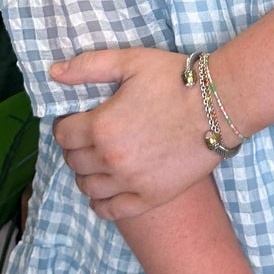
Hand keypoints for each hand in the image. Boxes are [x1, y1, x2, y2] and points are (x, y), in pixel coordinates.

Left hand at [50, 47, 218, 217]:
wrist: (219, 105)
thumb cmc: (175, 79)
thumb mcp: (130, 62)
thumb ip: (88, 67)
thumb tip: (53, 73)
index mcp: (101, 126)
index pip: (63, 134)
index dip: (66, 124)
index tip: (76, 120)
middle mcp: (110, 159)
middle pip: (74, 161)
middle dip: (76, 147)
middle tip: (90, 137)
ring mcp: (130, 183)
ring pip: (88, 187)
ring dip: (86, 174)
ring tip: (99, 161)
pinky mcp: (150, 198)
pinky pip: (111, 210)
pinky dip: (100, 203)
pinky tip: (105, 190)